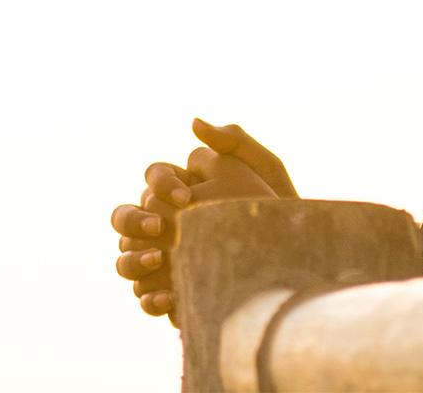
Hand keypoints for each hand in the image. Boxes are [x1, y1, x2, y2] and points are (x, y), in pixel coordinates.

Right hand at [109, 118, 297, 321]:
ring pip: (125, 257)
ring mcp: (163, 259)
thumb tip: (193, 123)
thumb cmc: (283, 209)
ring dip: (132, 260)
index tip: (184, 196)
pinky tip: (170, 300)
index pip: (152, 176)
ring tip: (157, 262)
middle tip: (159, 228)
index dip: (160, 183)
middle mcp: (165, 223)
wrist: (297, 260)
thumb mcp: (266, 170)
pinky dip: (149, 298)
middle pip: (125, 217)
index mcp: (182, 189)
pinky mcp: (172, 293)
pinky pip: (145, 296)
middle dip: (133, 220)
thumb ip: (234, 141)